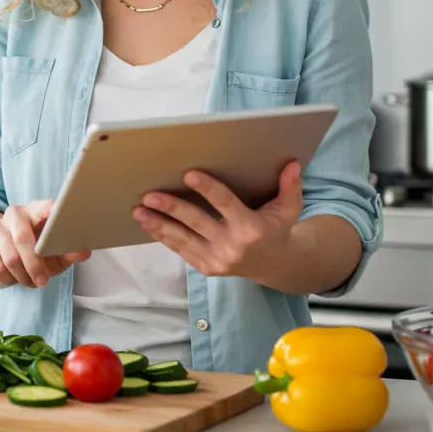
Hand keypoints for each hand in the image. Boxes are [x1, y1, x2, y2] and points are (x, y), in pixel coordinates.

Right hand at [0, 199, 90, 288]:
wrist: (5, 254)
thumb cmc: (38, 250)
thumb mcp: (55, 252)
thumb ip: (68, 251)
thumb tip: (83, 252)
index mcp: (37, 210)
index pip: (44, 206)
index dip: (51, 209)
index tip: (58, 211)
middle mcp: (15, 214)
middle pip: (22, 238)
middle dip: (34, 265)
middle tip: (43, 281)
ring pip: (10, 258)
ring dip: (23, 276)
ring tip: (32, 281)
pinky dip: (9, 279)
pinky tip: (15, 277)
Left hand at [133, 161, 303, 281]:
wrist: (273, 265)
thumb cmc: (276, 229)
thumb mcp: (289, 209)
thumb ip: (290, 186)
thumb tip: (293, 163)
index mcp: (251, 229)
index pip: (225, 204)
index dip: (207, 189)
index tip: (188, 174)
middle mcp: (233, 247)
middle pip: (197, 222)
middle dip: (171, 207)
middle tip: (149, 194)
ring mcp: (217, 260)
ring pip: (182, 239)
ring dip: (159, 224)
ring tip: (139, 210)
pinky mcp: (206, 268)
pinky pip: (180, 250)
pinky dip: (162, 236)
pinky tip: (147, 223)